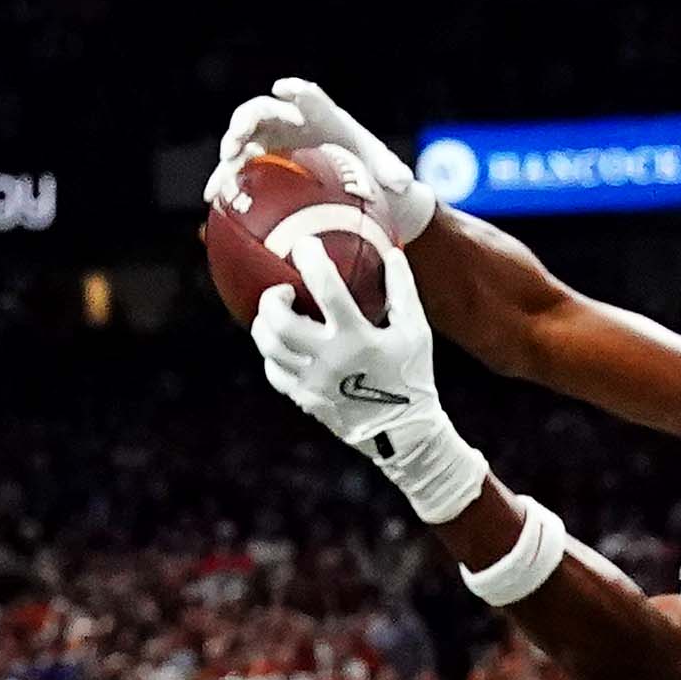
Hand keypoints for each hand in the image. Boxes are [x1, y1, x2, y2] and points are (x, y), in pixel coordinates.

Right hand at [217, 75, 433, 241]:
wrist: (354, 182)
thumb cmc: (371, 169)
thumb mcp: (386, 171)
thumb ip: (393, 172)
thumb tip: (406, 183)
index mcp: (323, 115)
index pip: (310, 97)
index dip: (298, 92)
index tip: (286, 89)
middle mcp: (292, 121)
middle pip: (264, 111)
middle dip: (249, 120)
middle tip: (239, 137)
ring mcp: (272, 140)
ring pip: (244, 136)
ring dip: (231, 147)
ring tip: (225, 164)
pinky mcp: (261, 163)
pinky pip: (239, 168)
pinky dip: (226, 179)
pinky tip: (213, 197)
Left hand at [251, 239, 486, 521]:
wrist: (404, 435)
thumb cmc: (412, 376)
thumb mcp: (416, 332)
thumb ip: (402, 291)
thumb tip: (393, 252)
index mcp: (358, 340)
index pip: (328, 291)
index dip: (312, 262)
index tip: (304, 244)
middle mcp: (329, 361)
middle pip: (281, 324)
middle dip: (272, 299)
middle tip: (283, 290)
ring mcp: (313, 383)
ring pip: (269, 348)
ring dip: (265, 324)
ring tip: (277, 312)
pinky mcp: (305, 399)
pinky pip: (275, 372)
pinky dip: (272, 354)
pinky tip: (282, 343)